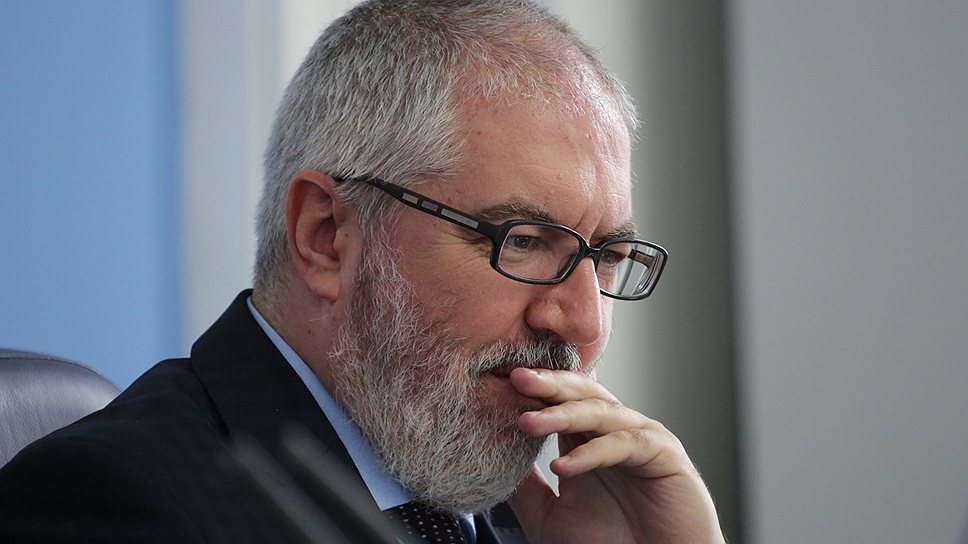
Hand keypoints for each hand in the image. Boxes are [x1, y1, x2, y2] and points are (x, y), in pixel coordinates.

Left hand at [507, 367, 724, 543]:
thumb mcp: (548, 515)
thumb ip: (526, 485)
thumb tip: (490, 458)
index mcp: (587, 438)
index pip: (559, 399)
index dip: (532, 390)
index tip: (498, 383)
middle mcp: (614, 430)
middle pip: (581, 392)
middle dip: (548, 383)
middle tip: (517, 378)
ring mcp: (640, 438)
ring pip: (599, 412)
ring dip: (562, 414)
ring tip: (528, 422)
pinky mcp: (664, 453)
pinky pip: (625, 443)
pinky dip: (592, 452)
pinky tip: (564, 465)